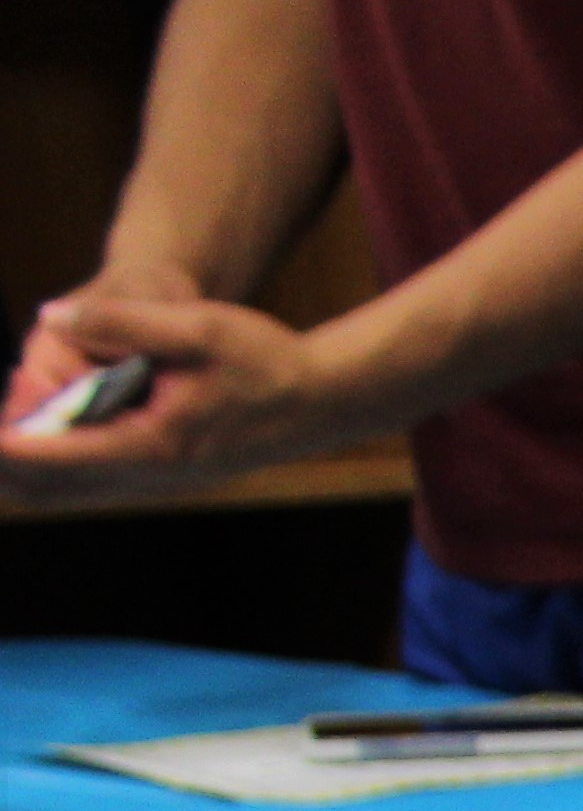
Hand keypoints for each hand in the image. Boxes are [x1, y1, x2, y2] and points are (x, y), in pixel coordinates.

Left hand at [0, 278, 354, 507]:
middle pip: (51, 488)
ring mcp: (160, 483)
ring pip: (67, 492)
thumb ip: (121, 320)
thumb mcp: (197, 326)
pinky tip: (39, 437)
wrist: (324, 401)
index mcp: (152, 443)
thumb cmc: (266, 361)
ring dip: (25, 467)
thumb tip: (51, 318)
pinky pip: (92, 484)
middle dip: (5, 465)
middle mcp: (151, 476)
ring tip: (4, 430)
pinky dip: (53, 466)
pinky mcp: (166, 478)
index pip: (55, 456)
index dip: (3, 444)